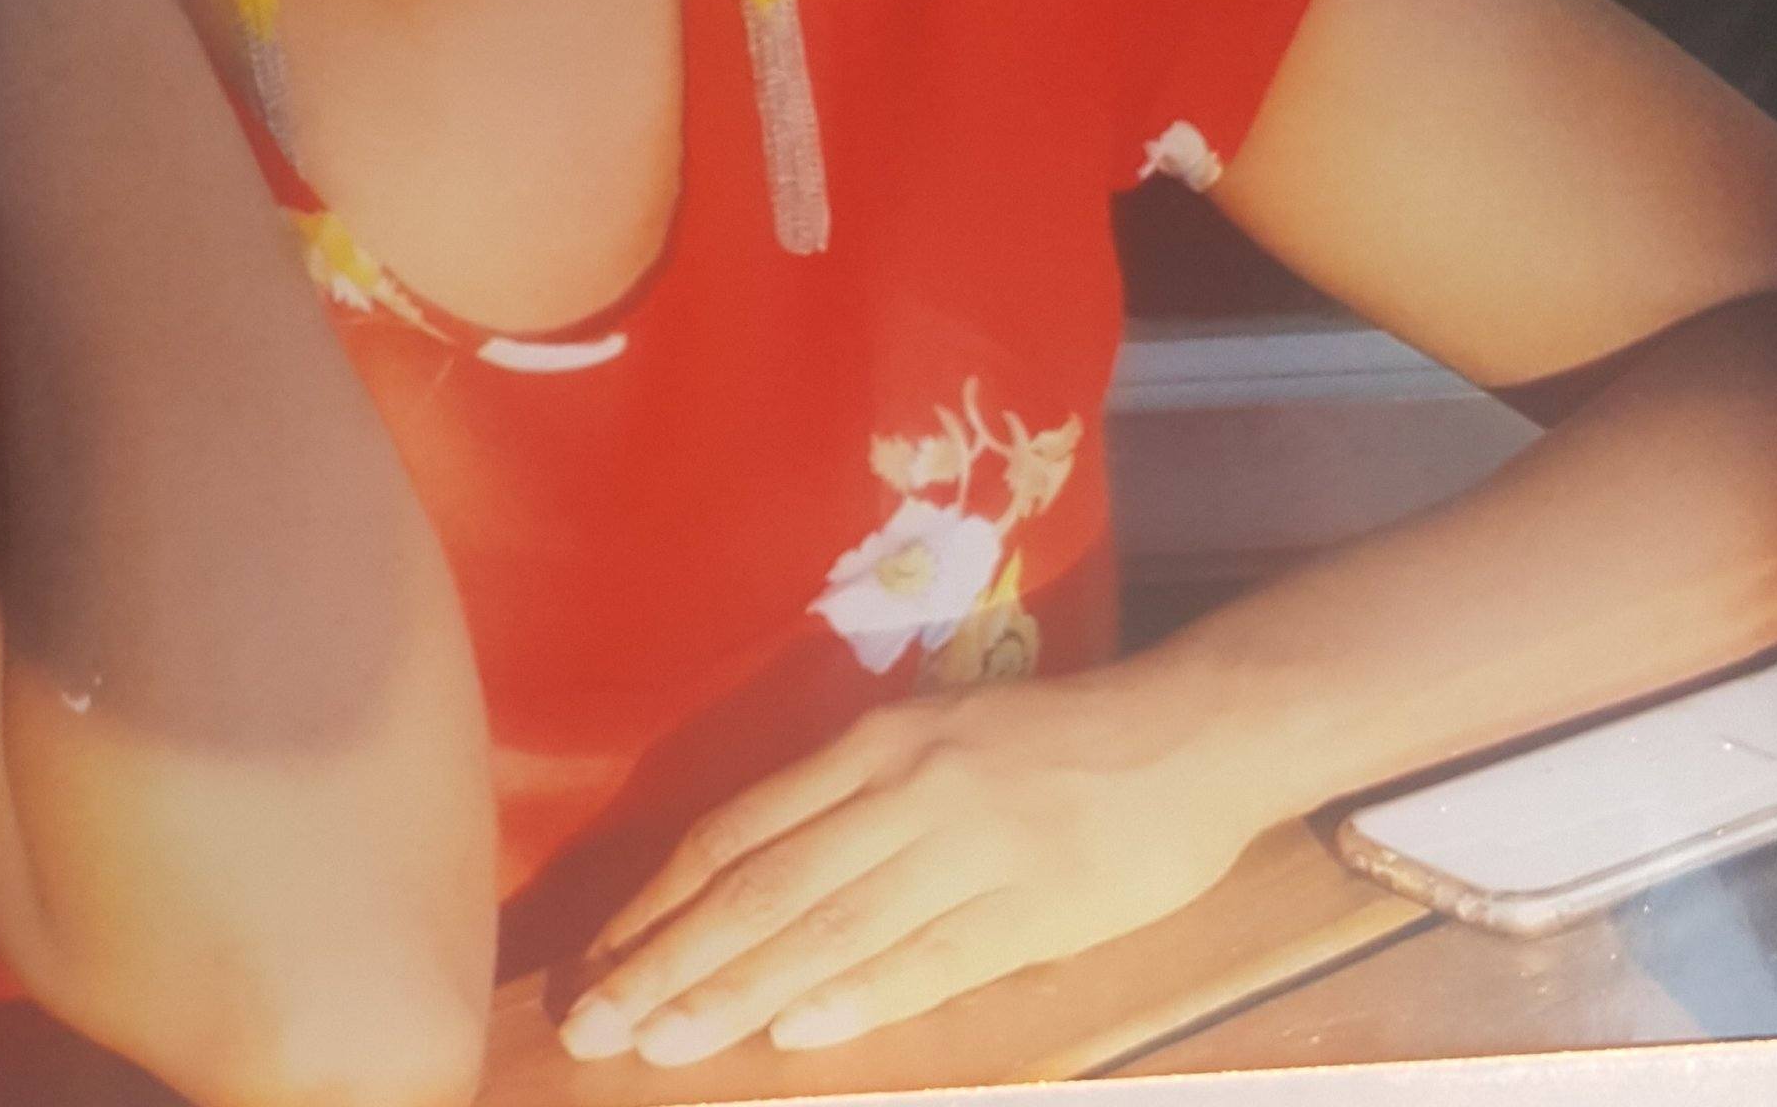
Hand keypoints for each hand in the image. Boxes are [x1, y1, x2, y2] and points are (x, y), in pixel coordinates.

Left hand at [557, 674, 1270, 1065]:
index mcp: (873, 744)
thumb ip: (851, 801)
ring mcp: (966, 847)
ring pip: (825, 927)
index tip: (598, 961)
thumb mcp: (935, 738)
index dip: (660, 901)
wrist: (1186, 732)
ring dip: (733, 992)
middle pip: (760, 886)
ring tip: (659, 1044)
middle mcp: (903, 788)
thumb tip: (751, 883)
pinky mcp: (1030, 906)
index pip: (736, 831)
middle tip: (590, 1025)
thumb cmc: (1053, 739)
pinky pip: (928, 957)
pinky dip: (856, 996)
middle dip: (667, 960)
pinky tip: (795, 1033)